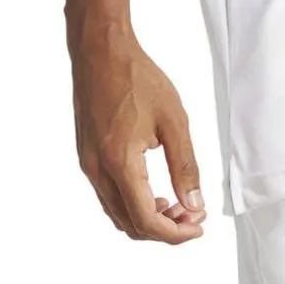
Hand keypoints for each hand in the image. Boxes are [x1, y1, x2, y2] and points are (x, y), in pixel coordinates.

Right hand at [70, 32, 206, 241]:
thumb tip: (194, 205)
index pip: (146, 220)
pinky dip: (132, 205)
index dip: (175, 233)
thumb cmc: (136, 78)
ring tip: (176, 204)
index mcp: (120, 162)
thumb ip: (185, 168)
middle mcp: (97, 170)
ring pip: (117, 214)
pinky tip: (154, 192)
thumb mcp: (174, 121)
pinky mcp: (86, 157)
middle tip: (192, 215)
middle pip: (130, 225)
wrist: (99, 50)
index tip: (198, 226)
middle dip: (164, 229)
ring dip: (147, 219)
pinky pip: (109, 197)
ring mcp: (88, 165)